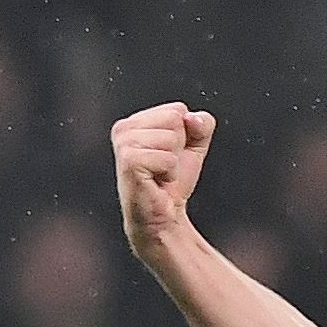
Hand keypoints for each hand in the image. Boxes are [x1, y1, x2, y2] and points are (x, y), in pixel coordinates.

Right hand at [111, 103, 215, 257]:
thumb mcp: (194, 145)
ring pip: (172, 137)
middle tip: (163, 167)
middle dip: (179, 146)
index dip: (184, 135)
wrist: (162, 217)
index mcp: (135, 121)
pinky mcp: (129, 161)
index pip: (177, 109)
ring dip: (173, 162)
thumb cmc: (172, 183)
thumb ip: (202, 123)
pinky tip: (156, 182)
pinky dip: (169, 173)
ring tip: (159, 174)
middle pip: (175, 119)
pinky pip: (167, 157)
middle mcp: (124, 129)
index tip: (170, 155)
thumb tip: (191, 119)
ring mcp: (124, 144)